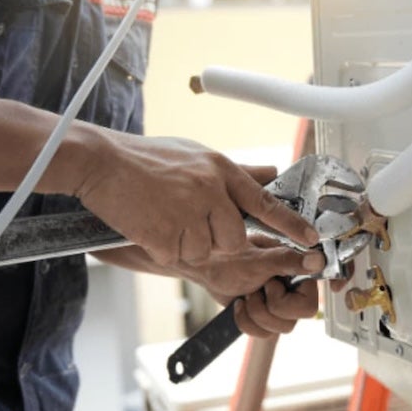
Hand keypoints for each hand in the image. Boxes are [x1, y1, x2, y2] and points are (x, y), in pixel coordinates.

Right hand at [76, 134, 317, 265]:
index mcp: (219, 169)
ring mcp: (186, 213)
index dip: (290, 223)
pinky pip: (176, 256)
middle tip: (190, 223)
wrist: (100, 163)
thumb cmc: (145, 158)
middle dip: (217, 240)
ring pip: (204, 251)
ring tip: (164, 217)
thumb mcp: (196, 154)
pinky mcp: (164, 233)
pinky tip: (150, 224)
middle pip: (233, 238)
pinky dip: (163, 247)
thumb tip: (269, 173)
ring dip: (187, 244)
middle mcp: (209, 190)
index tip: (310, 238)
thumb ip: (233, 171)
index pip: (264, 201)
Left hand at [176, 236, 324, 337]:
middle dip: (271, 308)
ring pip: (282, 328)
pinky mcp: (267, 318)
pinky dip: (247, 322)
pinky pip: (265, 335)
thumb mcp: (258, 258)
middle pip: (299, 318)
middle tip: (259, 289)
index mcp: (299, 270)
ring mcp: (282, 306)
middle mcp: (295, 289)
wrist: (207, 267)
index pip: (313, 298)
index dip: (302, 298)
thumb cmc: (230, 255)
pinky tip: (240, 305)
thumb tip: (317, 260)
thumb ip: (287, 259)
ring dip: (257, 313)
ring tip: (248, 295)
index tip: (285, 287)